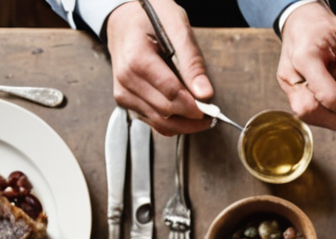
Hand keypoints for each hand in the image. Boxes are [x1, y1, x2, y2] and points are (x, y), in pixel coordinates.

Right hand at [104, 0, 216, 134]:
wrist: (124, 19)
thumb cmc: (150, 18)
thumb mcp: (177, 27)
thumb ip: (191, 61)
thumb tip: (205, 94)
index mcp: (136, 59)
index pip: (171, 93)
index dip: (195, 105)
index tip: (213, 108)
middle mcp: (126, 79)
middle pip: (166, 111)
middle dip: (192, 116)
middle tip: (211, 112)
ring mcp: (123, 91)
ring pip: (159, 122)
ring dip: (184, 123)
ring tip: (202, 114)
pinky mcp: (125, 100)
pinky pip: (152, 121)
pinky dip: (172, 122)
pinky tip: (184, 113)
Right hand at [277, 2, 335, 131]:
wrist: (303, 21)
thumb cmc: (327, 29)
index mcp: (306, 56)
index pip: (326, 95)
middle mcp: (291, 72)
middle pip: (310, 110)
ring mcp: (287, 83)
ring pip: (305, 115)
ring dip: (330, 119)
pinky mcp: (288, 89)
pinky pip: (305, 111)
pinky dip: (324, 115)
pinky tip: (335, 105)